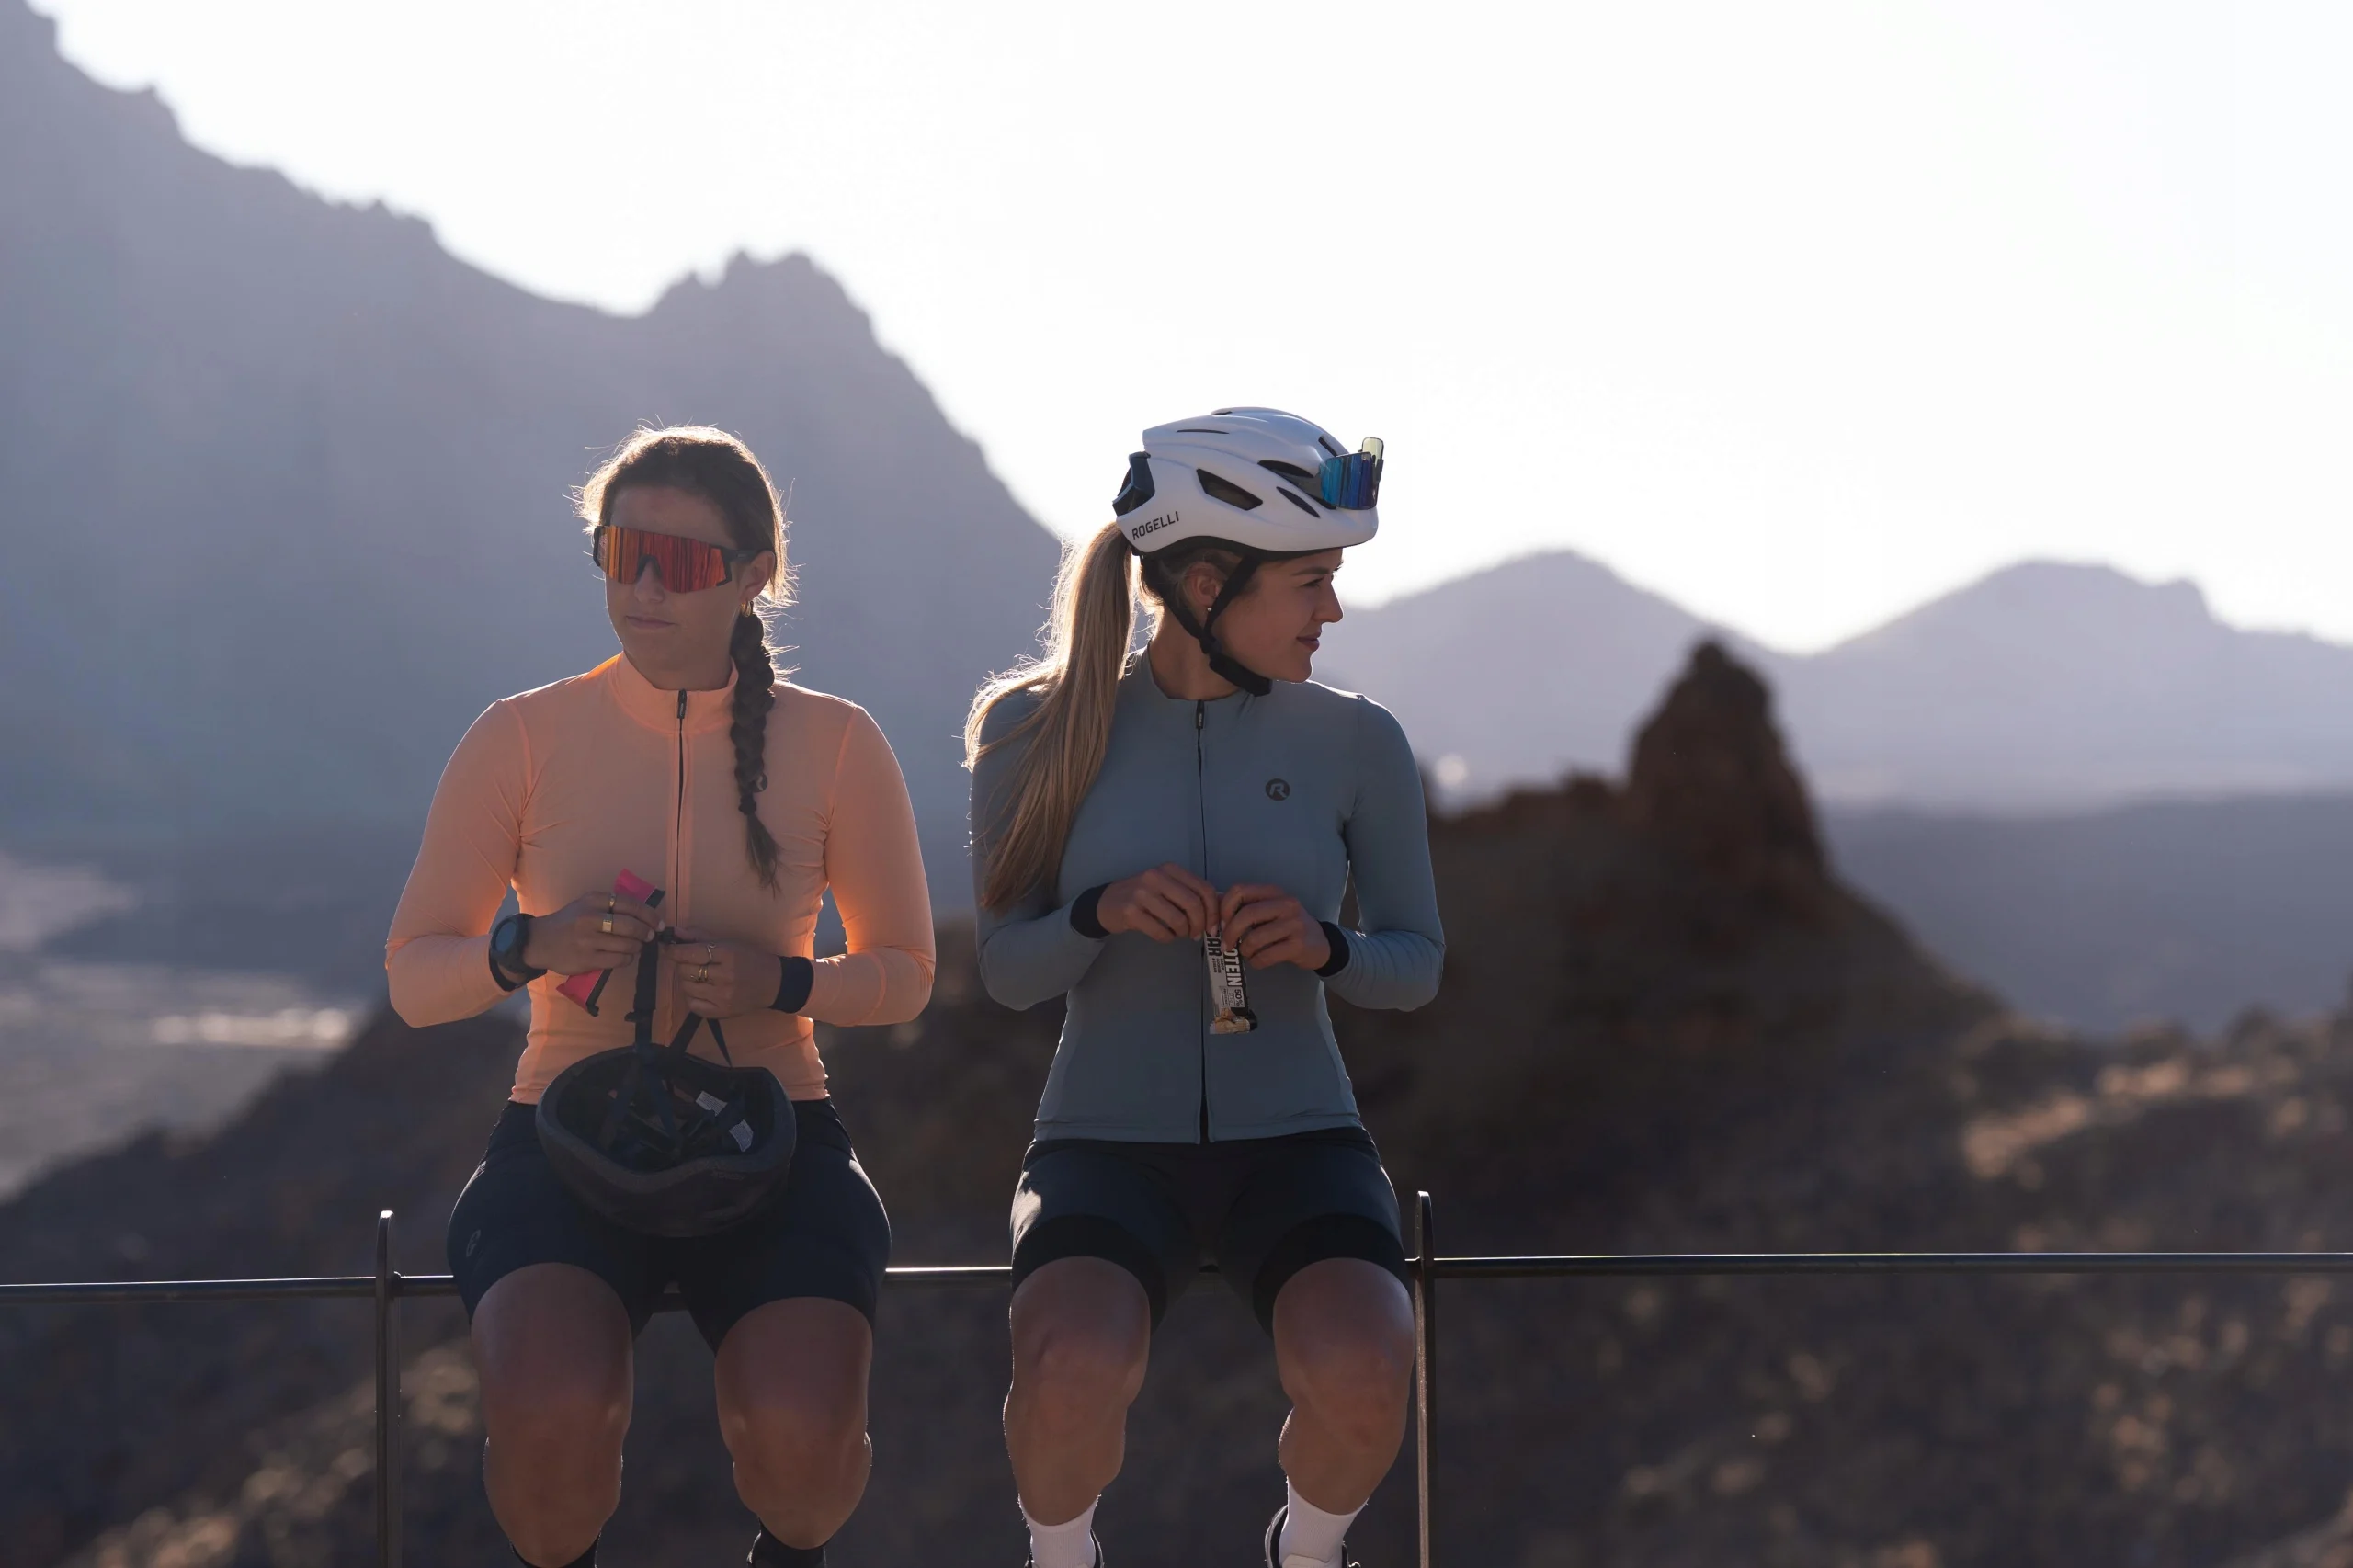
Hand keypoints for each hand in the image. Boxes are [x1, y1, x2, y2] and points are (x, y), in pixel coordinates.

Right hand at [522, 890, 661, 975]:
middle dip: (646, 932)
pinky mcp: (587, 959)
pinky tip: (624, 956)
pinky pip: (619, 960)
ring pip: (627, 944)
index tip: (658, 922)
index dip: (649, 914)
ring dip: (637, 947)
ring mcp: (588, 940)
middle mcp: (590, 918)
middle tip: (649, 936)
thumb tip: (646, 915)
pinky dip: (627, 959)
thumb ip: (610, 906)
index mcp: (593, 900)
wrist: (539, 941)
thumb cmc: (568, 922)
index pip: (630, 904)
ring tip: (635, 946)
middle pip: (631, 925)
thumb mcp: (585, 904)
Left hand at [663, 926, 785, 1018]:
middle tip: (688, 962)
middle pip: (686, 970)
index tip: (670, 949)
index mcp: (728, 955)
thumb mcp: (730, 943)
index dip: (676, 951)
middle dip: (682, 965)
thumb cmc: (751, 959)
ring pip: (686, 987)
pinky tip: (700, 990)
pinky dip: (691, 996)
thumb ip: (701, 937)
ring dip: (686, 980)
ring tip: (696, 976)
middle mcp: (725, 976)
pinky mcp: (721, 1012)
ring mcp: (722, 997)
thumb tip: (675, 932)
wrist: (774, 984)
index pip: (692, 953)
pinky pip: (693, 1005)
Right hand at [1098, 863, 1218, 942]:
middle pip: (1193, 905)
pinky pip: (1160, 932)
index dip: (1213, 911)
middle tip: (1196, 934)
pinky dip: (1168, 938)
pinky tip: (1165, 935)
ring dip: (1183, 933)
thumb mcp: (1166, 886)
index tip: (1212, 926)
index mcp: (1170, 869)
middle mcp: (1156, 877)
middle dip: (1200, 925)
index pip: (1203, 889)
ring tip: (1179, 933)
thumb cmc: (1143, 895)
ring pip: (1178, 920)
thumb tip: (1219, 908)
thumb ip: (1189, 893)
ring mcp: (1142, 894)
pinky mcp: (1131, 912)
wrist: (1107, 902)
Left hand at [1217, 884, 1330, 971]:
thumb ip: (1245, 905)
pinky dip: (1256, 962)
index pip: (1240, 890)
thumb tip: (1215, 901)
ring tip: (1246, 953)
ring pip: (1255, 938)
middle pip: (1246, 915)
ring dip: (1244, 950)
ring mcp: (1294, 924)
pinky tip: (1257, 961)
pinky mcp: (1298, 945)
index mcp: (1273, 891)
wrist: (1320, 943)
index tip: (1220, 924)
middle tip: (1225, 945)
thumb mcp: (1269, 909)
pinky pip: (1266, 956)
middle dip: (1230, 933)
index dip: (1224, 908)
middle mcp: (1286, 904)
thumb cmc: (1287, 925)